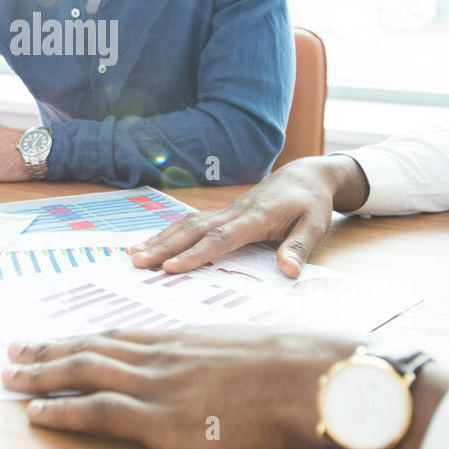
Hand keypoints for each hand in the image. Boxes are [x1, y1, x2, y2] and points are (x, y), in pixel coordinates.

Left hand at [1, 325, 365, 448]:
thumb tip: (212, 378)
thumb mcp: (247, 353)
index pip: (117, 335)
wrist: (313, 379)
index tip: (54, 339)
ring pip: (84, 371)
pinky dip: (60, 410)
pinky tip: (36, 412)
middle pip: (91, 347)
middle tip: (13, 352)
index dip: (80, 338)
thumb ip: (218, 362)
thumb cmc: (295, 370)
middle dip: (47, 350)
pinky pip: (96, 410)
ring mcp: (158, 384)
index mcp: (182, 338)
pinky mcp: (161, 419)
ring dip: (40, 374)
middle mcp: (162, 354)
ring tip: (9, 377)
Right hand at [129, 154, 370, 277]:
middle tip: (136, 262)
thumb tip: (290, 272)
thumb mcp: (315, 225)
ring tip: (132, 255)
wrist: (304, 176)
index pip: (220, 238)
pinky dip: (168, 233)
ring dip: (159, 240)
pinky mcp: (221, 213)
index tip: (171, 268)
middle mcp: (233, 212)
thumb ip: (299, 247)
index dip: (195, 254)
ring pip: (186, 225)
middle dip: (163, 247)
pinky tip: (151, 243)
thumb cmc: (310, 203)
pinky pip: (190, 223)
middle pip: (193, 230)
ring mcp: (224, 211)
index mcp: (255, 218)